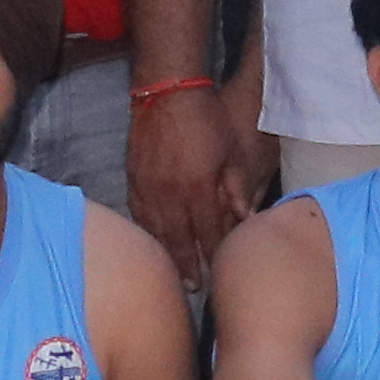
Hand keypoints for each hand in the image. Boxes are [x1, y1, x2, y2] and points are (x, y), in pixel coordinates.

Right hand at [131, 84, 254, 275]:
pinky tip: (153, 243)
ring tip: (175, 274)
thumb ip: (235, 187)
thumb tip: (247, 217)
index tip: (218, 271)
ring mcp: (147, 188)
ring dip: (166, 254)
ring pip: (156, 231)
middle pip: (179, 238)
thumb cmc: (206, 119)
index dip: (213, 252)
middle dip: (188, 264)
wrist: (166, 92)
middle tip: (195, 287)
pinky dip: (147, 232)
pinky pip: (138, 214)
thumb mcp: (231, 151)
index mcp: (197, 188)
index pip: (207, 230)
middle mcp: (169, 194)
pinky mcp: (132, 179)